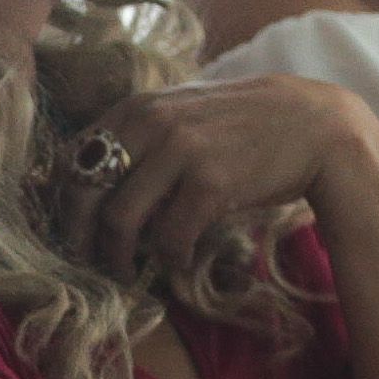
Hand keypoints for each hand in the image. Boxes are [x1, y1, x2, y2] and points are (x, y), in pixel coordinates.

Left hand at [62, 78, 378, 281]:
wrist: (312, 125)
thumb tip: (94, 186)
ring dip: (119, 257)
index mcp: (136, 107)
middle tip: (89, 262)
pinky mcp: (210, 182)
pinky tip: (179, 261)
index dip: (66, 203)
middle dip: (79, 237)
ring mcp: (179, 150)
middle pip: (84, 193)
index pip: (72, 159)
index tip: (75, 231)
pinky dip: (169, 258)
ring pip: (119, 220)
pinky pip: (169, 236)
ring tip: (130, 272)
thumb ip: (140, 137)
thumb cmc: (242, 126)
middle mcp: (150, 123)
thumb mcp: (182, 113)